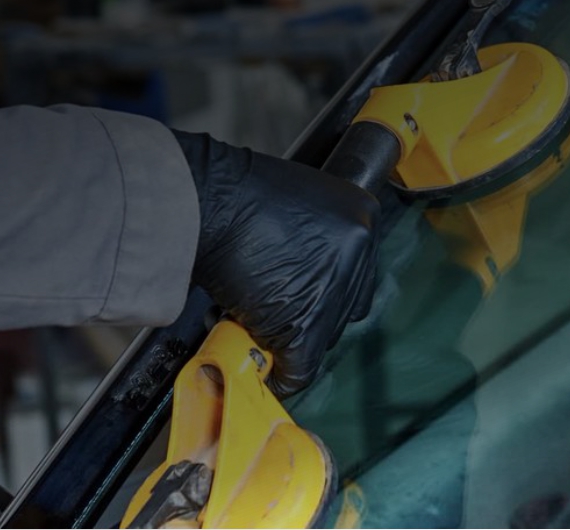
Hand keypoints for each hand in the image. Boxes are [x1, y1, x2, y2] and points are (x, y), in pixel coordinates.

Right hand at [172, 130, 378, 396]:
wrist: (207, 201)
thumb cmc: (238, 196)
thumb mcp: (299, 203)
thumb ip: (317, 238)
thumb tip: (309, 273)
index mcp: (362, 216)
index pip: (357, 273)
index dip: (326, 289)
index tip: (305, 295)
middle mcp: (359, 249)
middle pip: (344, 308)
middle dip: (311, 314)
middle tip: (277, 310)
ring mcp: (336, 287)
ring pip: (323, 337)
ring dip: (291, 337)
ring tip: (258, 323)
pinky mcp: (308, 322)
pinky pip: (301, 367)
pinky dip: (280, 373)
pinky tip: (263, 368)